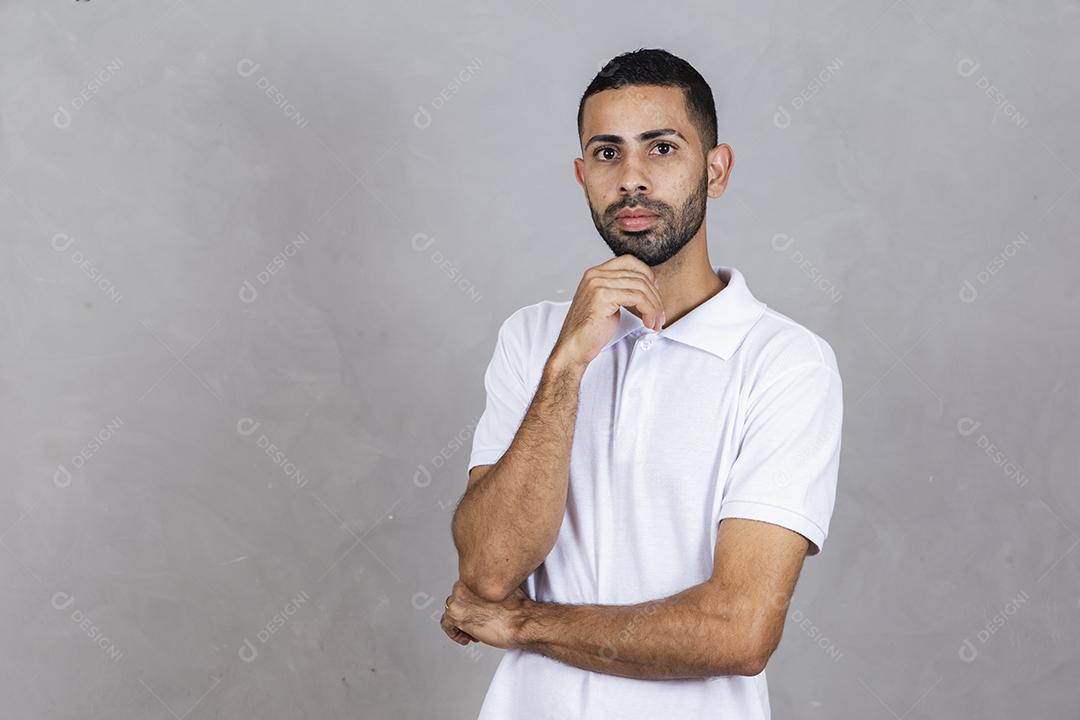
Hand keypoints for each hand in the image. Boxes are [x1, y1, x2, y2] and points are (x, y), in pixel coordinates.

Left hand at [441, 580, 531, 649]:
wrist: (521, 621)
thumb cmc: (518, 608)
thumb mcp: (505, 588)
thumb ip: (491, 587)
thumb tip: (489, 594)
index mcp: (475, 577)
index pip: (465, 588)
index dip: (472, 602)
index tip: (479, 609)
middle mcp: (463, 585)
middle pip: (458, 599)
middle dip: (468, 612)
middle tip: (479, 621)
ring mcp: (457, 600)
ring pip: (452, 611)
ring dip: (462, 623)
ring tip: (474, 632)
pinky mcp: (455, 616)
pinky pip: (446, 624)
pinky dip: (455, 633)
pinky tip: (466, 638)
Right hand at [551, 254, 664, 369]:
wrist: (574, 348)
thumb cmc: (590, 331)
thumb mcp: (608, 304)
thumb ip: (621, 291)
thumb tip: (648, 287)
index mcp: (595, 274)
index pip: (628, 261)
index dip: (647, 273)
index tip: (655, 291)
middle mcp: (595, 275)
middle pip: (638, 275)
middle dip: (655, 296)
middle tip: (659, 314)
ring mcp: (598, 284)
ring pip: (641, 286)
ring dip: (655, 306)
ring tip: (656, 322)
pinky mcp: (603, 296)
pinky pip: (638, 298)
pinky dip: (649, 311)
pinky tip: (649, 323)